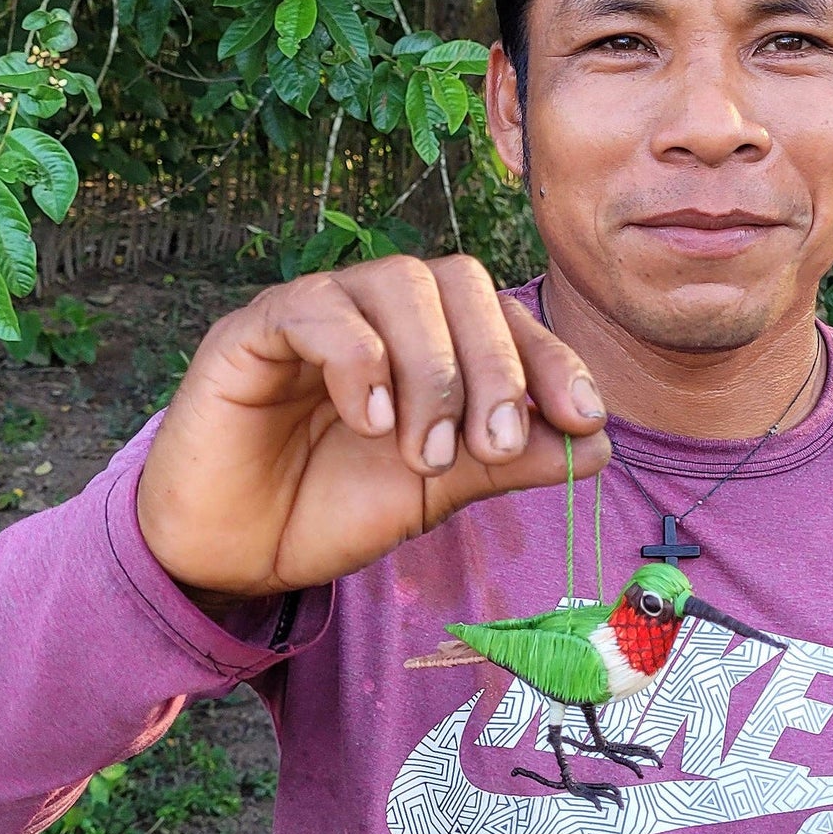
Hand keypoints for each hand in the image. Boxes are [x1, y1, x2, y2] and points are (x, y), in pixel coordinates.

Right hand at [136, 255, 610, 599]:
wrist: (232, 552)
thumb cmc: (329, 509)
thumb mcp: (436, 492)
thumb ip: (506, 461)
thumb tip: (599, 443)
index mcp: (428, 342)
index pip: (503, 316)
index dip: (551, 358)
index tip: (584, 418)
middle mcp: (378, 313)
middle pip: (458, 281)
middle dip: (495, 363)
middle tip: (493, 444)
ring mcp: (317, 312)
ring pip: (397, 285)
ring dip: (431, 369)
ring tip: (424, 453)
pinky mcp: (254, 329)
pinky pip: (317, 308)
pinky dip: (359, 357)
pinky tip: (368, 421)